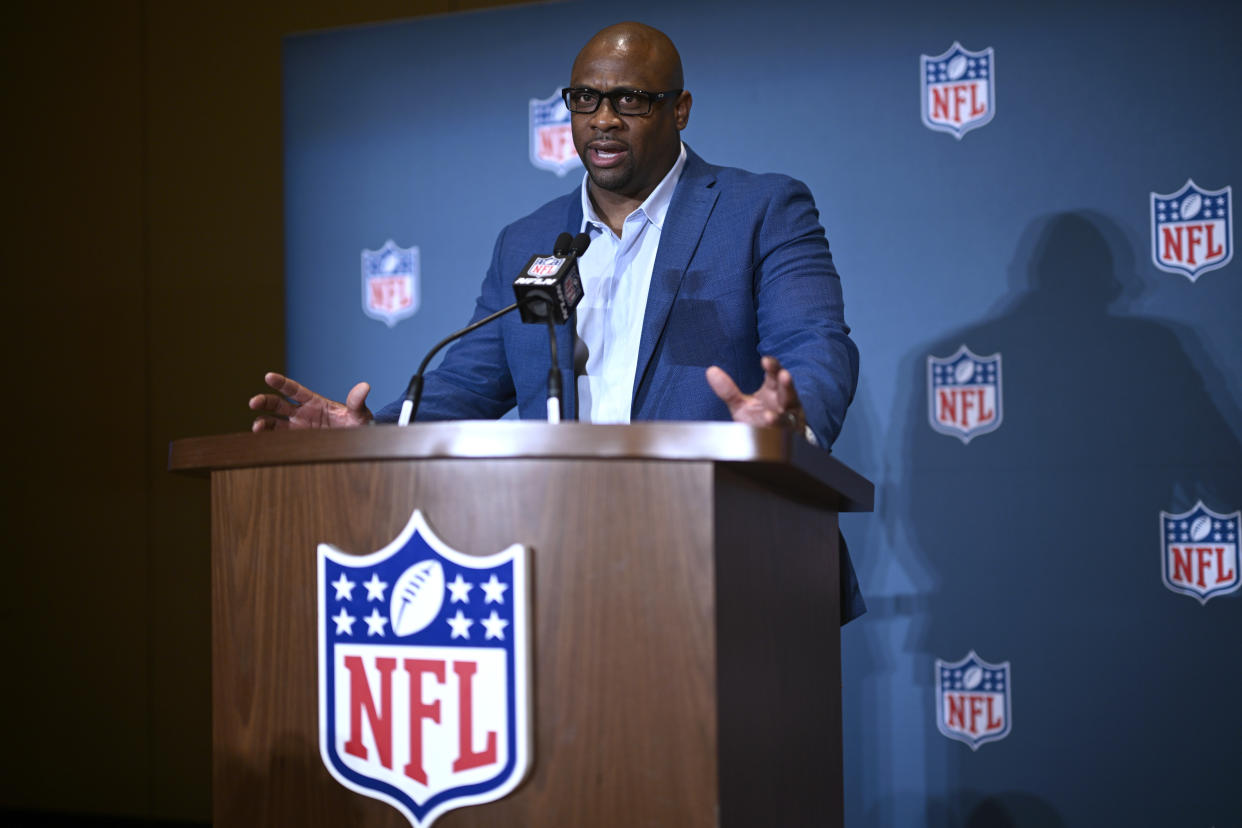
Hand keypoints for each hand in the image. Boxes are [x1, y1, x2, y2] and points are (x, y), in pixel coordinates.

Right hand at [248, 372, 373, 430]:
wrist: (358, 445)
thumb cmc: (358, 425)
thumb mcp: (359, 414)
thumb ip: (357, 402)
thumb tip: (365, 386)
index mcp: (315, 402)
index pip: (295, 390)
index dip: (281, 383)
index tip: (268, 376)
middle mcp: (303, 413)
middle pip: (278, 404)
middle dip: (264, 402)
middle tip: (253, 403)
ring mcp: (298, 428)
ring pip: (274, 423)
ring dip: (263, 423)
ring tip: (257, 427)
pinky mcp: (298, 442)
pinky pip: (279, 440)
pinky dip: (269, 440)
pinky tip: (262, 442)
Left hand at [706, 356, 806, 431]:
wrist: (771, 443)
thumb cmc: (759, 419)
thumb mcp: (741, 405)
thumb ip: (728, 391)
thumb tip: (711, 370)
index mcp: (773, 390)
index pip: (774, 374)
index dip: (772, 367)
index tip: (766, 361)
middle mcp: (784, 403)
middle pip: (787, 390)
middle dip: (786, 383)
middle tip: (784, 375)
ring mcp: (788, 421)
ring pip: (788, 416)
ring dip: (779, 416)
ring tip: (769, 416)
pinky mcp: (787, 437)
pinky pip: (783, 436)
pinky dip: (776, 434)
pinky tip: (768, 431)